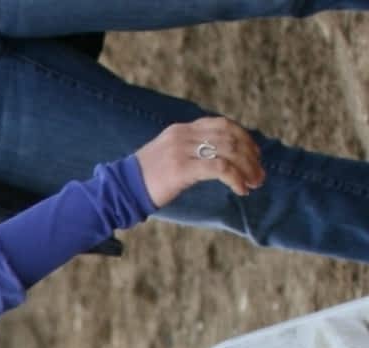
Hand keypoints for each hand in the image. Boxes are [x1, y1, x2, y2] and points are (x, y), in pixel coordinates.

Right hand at [135, 117, 263, 208]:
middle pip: (230, 137)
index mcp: (181, 130)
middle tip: (260, 175)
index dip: (244, 137)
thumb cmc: (144, 179)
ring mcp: (183, 151)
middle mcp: (184, 135)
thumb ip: (189, 150)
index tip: (255, 155)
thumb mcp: (167, 156)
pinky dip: (235, 178)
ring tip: (255, 183)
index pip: (222, 124)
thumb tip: (216, 159)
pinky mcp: (182, 169)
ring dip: (248, 168)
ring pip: (229, 151)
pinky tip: (241, 189)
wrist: (119, 190)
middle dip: (251, 156)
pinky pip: (220, 169)